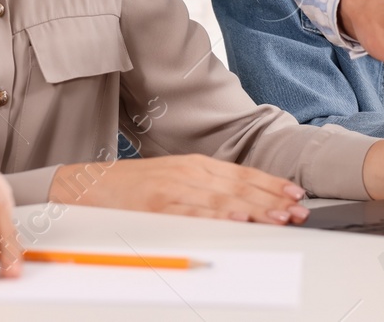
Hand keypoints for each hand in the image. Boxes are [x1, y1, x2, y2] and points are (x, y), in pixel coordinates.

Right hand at [50, 155, 310, 224]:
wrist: (86, 186)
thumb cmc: (130, 188)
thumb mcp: (172, 180)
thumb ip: (204, 188)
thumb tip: (241, 202)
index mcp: (192, 165)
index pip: (241, 173)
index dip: (270, 184)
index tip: (294, 194)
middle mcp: (187, 172)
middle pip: (238, 185)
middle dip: (272, 198)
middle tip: (298, 209)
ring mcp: (173, 188)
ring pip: (223, 198)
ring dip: (256, 207)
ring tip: (280, 217)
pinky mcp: (158, 205)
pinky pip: (194, 212)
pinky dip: (219, 214)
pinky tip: (239, 218)